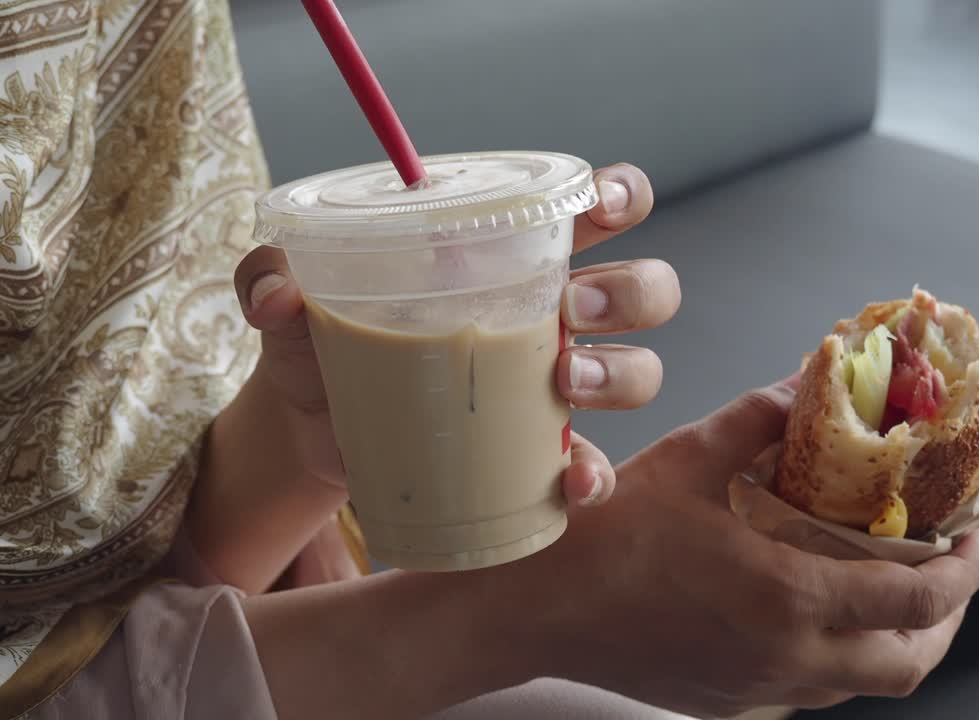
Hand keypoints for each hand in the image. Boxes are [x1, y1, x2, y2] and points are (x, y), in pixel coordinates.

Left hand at [232, 162, 672, 503]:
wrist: (317, 431)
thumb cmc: (324, 341)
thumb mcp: (297, 302)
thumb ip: (272, 274)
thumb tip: (274, 291)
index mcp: (513, 256)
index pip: (599, 208)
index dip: (622, 195)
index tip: (601, 205)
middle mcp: (554, 316)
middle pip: (645, 289)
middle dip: (629, 293)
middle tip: (569, 308)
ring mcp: (556, 388)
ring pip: (639, 370)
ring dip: (620, 373)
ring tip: (564, 384)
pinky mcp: (541, 454)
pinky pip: (595, 464)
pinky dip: (595, 474)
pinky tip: (572, 480)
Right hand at [493, 377, 978, 716]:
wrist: (537, 607)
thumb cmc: (609, 532)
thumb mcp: (691, 455)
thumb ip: (763, 418)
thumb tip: (811, 382)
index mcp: (790, 596)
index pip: (919, 601)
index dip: (967, 570)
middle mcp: (787, 657)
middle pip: (910, 662)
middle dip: (948, 617)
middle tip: (950, 565)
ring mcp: (758, 688)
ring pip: (864, 682)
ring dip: (897, 637)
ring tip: (893, 584)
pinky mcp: (729, 700)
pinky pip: (813, 687)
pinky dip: (840, 652)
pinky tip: (816, 606)